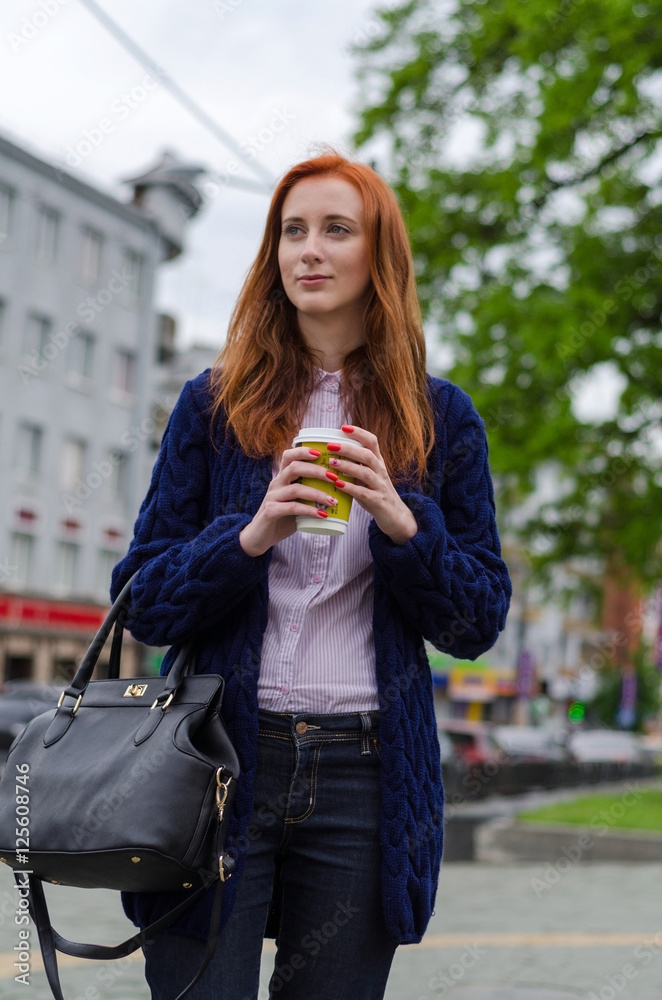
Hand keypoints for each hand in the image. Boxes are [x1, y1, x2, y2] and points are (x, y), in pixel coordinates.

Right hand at [239, 447, 339, 556]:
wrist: (260, 537)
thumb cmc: (283, 518)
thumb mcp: (297, 502)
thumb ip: (312, 494)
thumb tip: (339, 490)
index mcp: (282, 478)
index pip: (289, 456)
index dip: (304, 451)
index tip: (322, 453)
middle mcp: (276, 484)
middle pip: (294, 467)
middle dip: (316, 470)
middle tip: (334, 477)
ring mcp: (272, 497)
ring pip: (296, 489)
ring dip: (317, 493)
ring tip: (333, 500)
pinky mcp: (271, 511)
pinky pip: (293, 508)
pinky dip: (309, 511)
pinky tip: (322, 515)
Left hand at [324, 425, 417, 544]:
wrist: (396, 517)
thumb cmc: (376, 494)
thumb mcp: (368, 476)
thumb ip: (355, 465)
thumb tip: (331, 454)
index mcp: (378, 462)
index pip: (372, 441)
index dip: (359, 432)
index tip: (343, 427)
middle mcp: (381, 471)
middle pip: (367, 455)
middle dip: (348, 448)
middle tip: (330, 445)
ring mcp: (380, 486)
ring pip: (366, 472)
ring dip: (348, 466)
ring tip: (332, 463)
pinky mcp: (378, 501)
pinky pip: (363, 493)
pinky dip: (350, 488)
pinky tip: (338, 485)